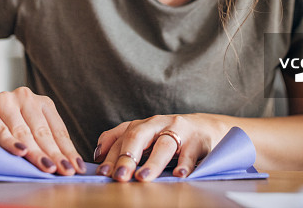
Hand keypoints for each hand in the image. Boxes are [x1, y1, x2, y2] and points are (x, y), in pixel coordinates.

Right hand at [0, 86, 85, 174]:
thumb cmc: (2, 135)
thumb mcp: (27, 138)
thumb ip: (43, 145)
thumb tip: (68, 165)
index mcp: (40, 102)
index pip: (57, 129)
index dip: (67, 150)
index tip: (76, 168)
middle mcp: (24, 97)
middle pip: (42, 132)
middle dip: (55, 154)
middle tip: (65, 171)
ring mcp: (4, 100)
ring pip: (23, 132)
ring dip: (36, 153)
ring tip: (47, 168)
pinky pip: (0, 131)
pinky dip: (10, 143)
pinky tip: (21, 153)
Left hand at [93, 114, 224, 181]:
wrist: (205, 127)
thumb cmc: (168, 134)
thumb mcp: (144, 134)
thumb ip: (121, 140)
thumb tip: (98, 155)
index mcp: (142, 124)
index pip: (122, 137)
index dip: (111, 155)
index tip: (103, 173)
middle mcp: (157, 124)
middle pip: (138, 136)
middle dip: (127, 157)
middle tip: (119, 177)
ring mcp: (178, 130)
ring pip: (163, 145)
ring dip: (152, 163)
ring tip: (142, 178)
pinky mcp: (197, 141)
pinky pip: (190, 154)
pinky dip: (184, 165)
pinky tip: (179, 176)